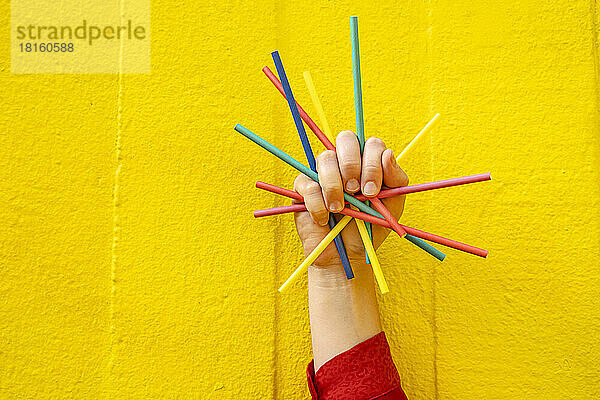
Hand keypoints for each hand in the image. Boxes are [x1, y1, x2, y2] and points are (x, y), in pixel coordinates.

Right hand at [293, 131, 408, 267]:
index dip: (372, 163)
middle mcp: (345, 162)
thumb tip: (387, 153)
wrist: (347, 254)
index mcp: (368, 162)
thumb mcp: (392, 205)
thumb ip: (395, 179)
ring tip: (340, 209)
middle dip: (352, 164)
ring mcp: (323, 172)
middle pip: (345, 138)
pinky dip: (318, 204)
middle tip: (356, 191)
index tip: (372, 191)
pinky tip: (325, 219)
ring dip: (334, 186)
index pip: (371, 144)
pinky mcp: (303, 187)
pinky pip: (308, 184)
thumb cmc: (370, 227)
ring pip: (325, 158)